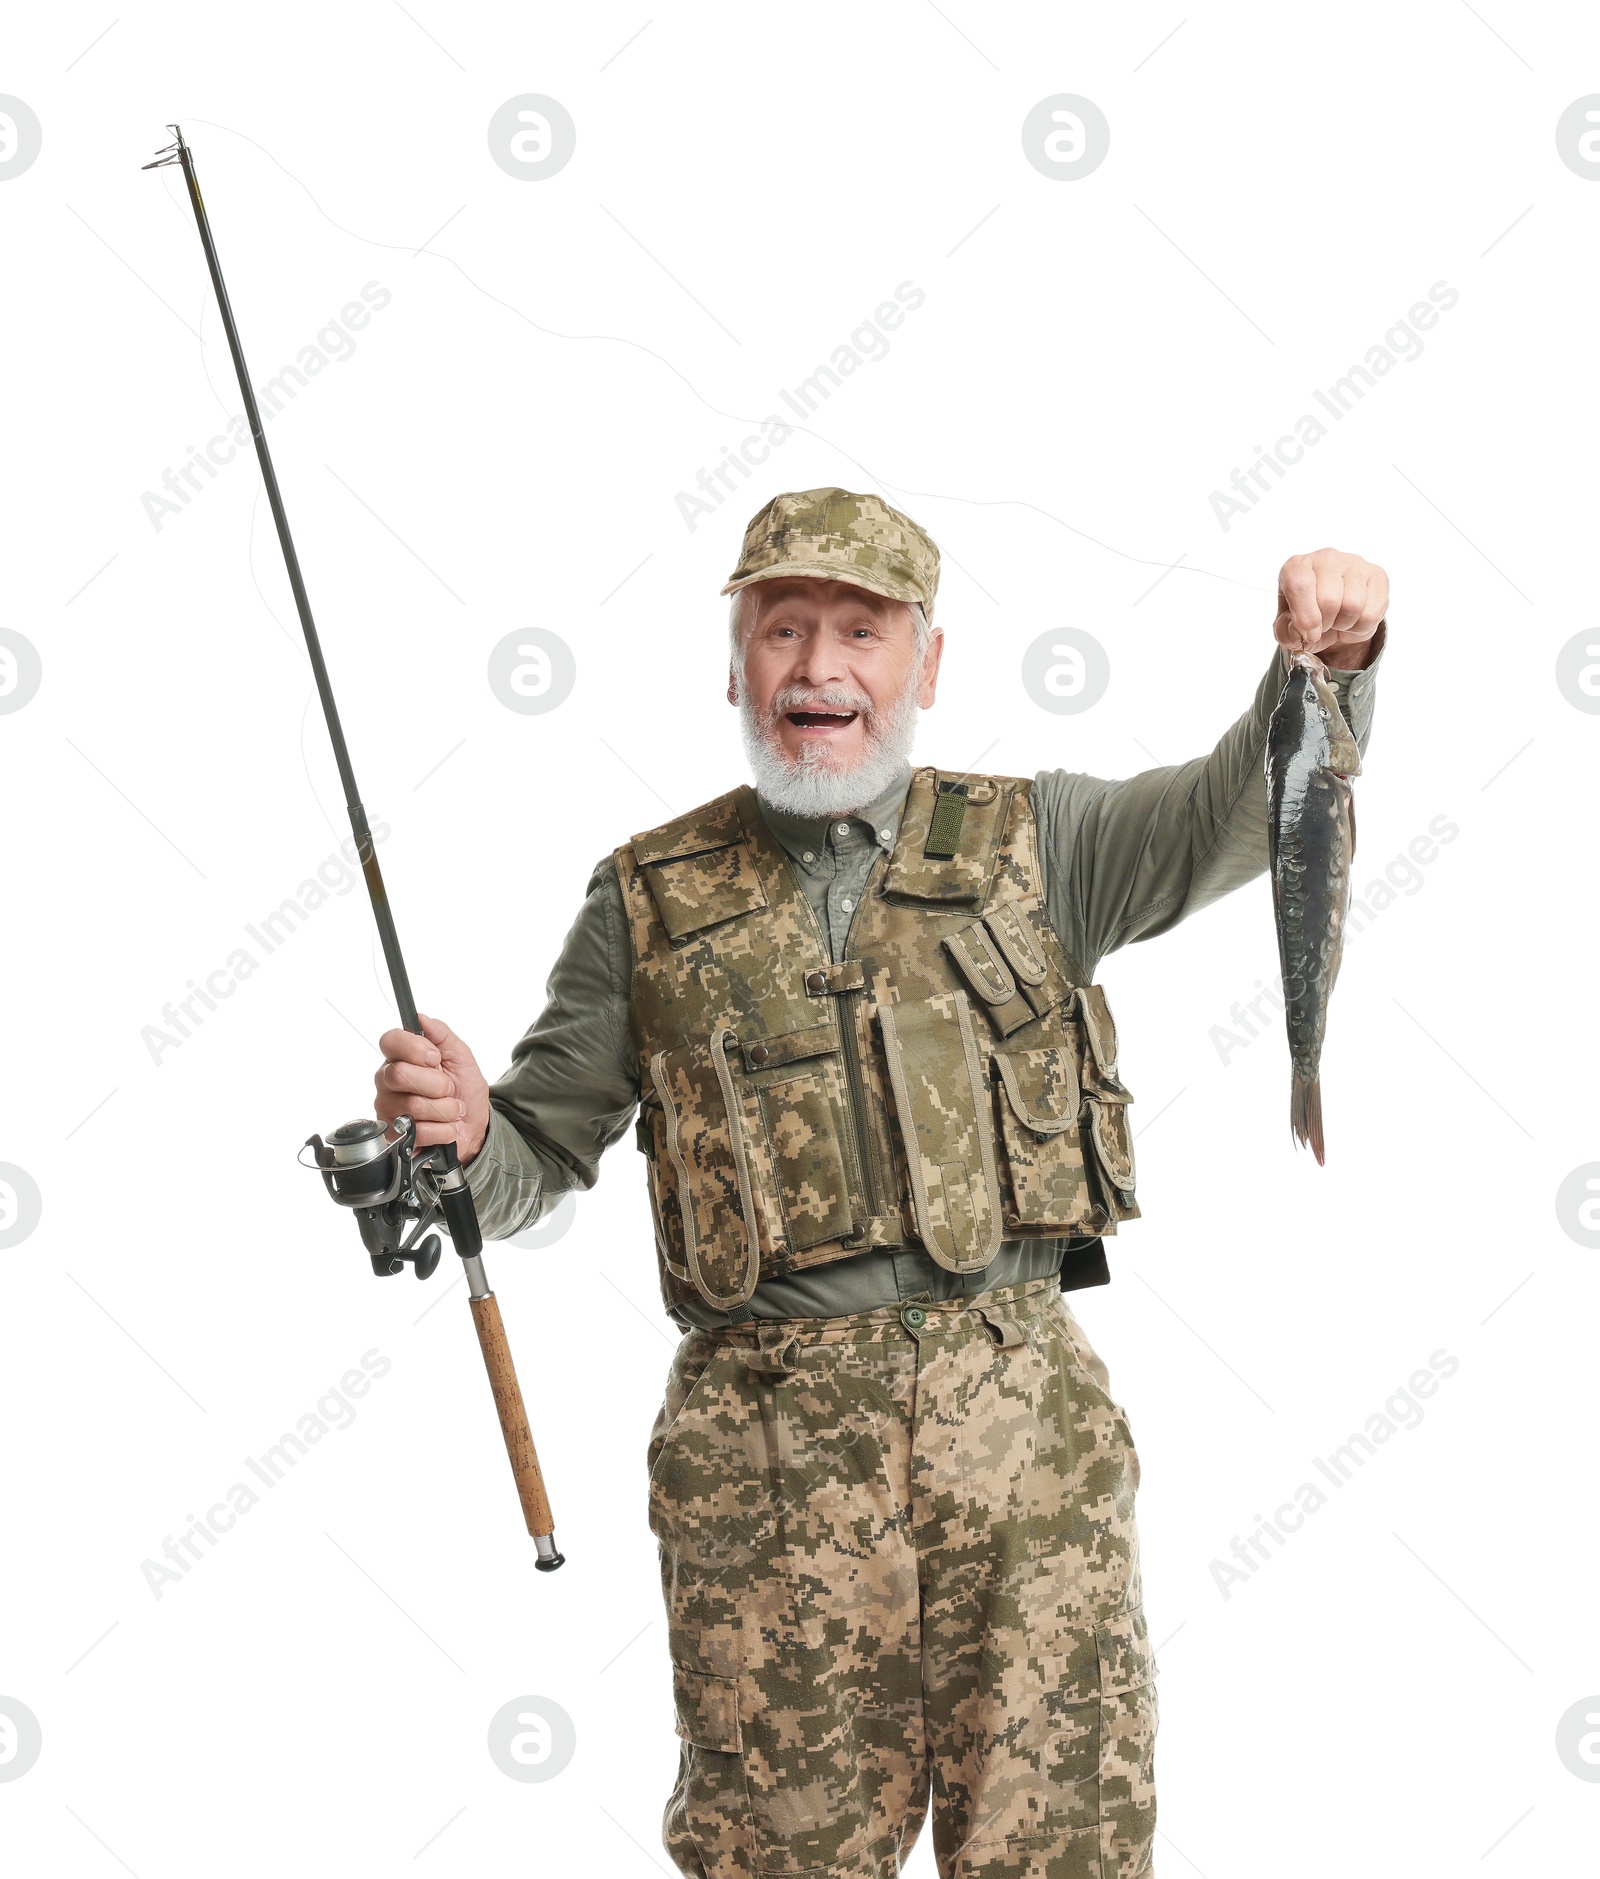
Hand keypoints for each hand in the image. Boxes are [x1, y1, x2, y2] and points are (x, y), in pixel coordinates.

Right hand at [374, 1012, 491, 1160]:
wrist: (474, 1125)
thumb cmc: (464, 1089)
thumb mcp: (460, 1056)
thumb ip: (441, 1035)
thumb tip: (421, 1017)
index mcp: (401, 1056)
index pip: (390, 1041)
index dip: (415, 1048)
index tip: (436, 1058)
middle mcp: (388, 1080)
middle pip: (400, 1074)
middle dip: (437, 1084)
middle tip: (448, 1089)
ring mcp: (388, 1108)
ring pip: (413, 1106)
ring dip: (446, 1109)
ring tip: (452, 1110)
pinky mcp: (394, 1135)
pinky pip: (418, 1131)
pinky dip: (444, 1130)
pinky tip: (447, 1127)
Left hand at [1273, 548, 1387, 670]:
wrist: (1335, 620)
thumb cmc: (1308, 618)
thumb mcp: (1288, 629)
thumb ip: (1287, 632)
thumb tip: (1303, 632)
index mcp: (1297, 566)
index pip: (1299, 584)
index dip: (1305, 616)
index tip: (1309, 633)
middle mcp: (1326, 557)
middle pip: (1329, 599)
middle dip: (1325, 623)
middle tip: (1323, 624)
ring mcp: (1354, 563)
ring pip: (1353, 605)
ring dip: (1344, 623)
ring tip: (1337, 619)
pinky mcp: (1377, 574)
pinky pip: (1372, 612)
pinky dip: (1361, 625)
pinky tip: (1354, 617)